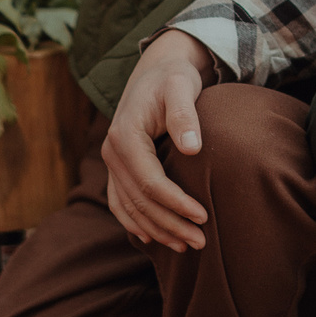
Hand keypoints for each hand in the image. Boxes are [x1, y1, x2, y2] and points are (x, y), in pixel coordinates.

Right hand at [99, 28, 217, 250]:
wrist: (156, 71)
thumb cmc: (172, 78)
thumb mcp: (181, 86)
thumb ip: (184, 114)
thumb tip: (192, 148)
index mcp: (125, 135)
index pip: (150, 181)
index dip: (176, 203)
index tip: (203, 216)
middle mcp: (112, 152)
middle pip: (139, 201)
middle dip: (170, 224)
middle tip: (201, 242)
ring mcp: (111, 162)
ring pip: (129, 207)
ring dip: (156, 230)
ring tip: (186, 246)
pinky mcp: (117, 167)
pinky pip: (120, 202)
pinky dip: (135, 223)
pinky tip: (154, 238)